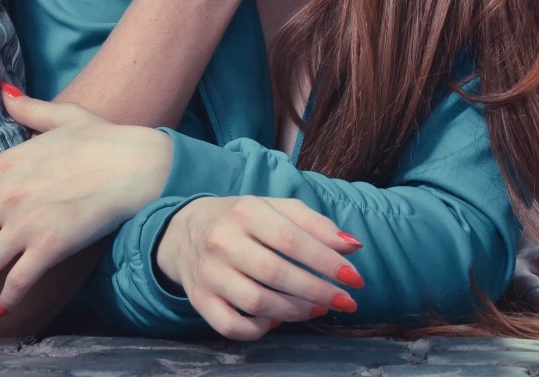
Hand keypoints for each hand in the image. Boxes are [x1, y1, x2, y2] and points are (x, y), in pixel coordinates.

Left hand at [0, 89, 171, 315]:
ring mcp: (27, 223)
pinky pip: (18, 278)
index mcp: (7, 165)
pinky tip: (3, 306)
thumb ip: (28, 109)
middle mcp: (9, 196)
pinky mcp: (50, 246)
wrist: (137, 164)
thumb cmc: (104, 139)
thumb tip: (3, 92)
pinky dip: (7, 295)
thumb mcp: (64, 116)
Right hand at [156, 195, 364, 339]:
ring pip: (257, 303)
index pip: (292, 240)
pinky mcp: (199, 301)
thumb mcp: (276, 209)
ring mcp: (209, 274)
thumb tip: (352, 246)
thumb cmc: (242, 220)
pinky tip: (277, 321)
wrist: (183, 232)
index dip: (327, 262)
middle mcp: (224, 242)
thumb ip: (315, 224)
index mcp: (246, 212)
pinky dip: (259, 330)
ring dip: (295, 311)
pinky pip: (231, 326)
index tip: (355, 278)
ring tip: (317, 309)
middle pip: (277, 274)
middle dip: (318, 291)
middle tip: (346, 301)